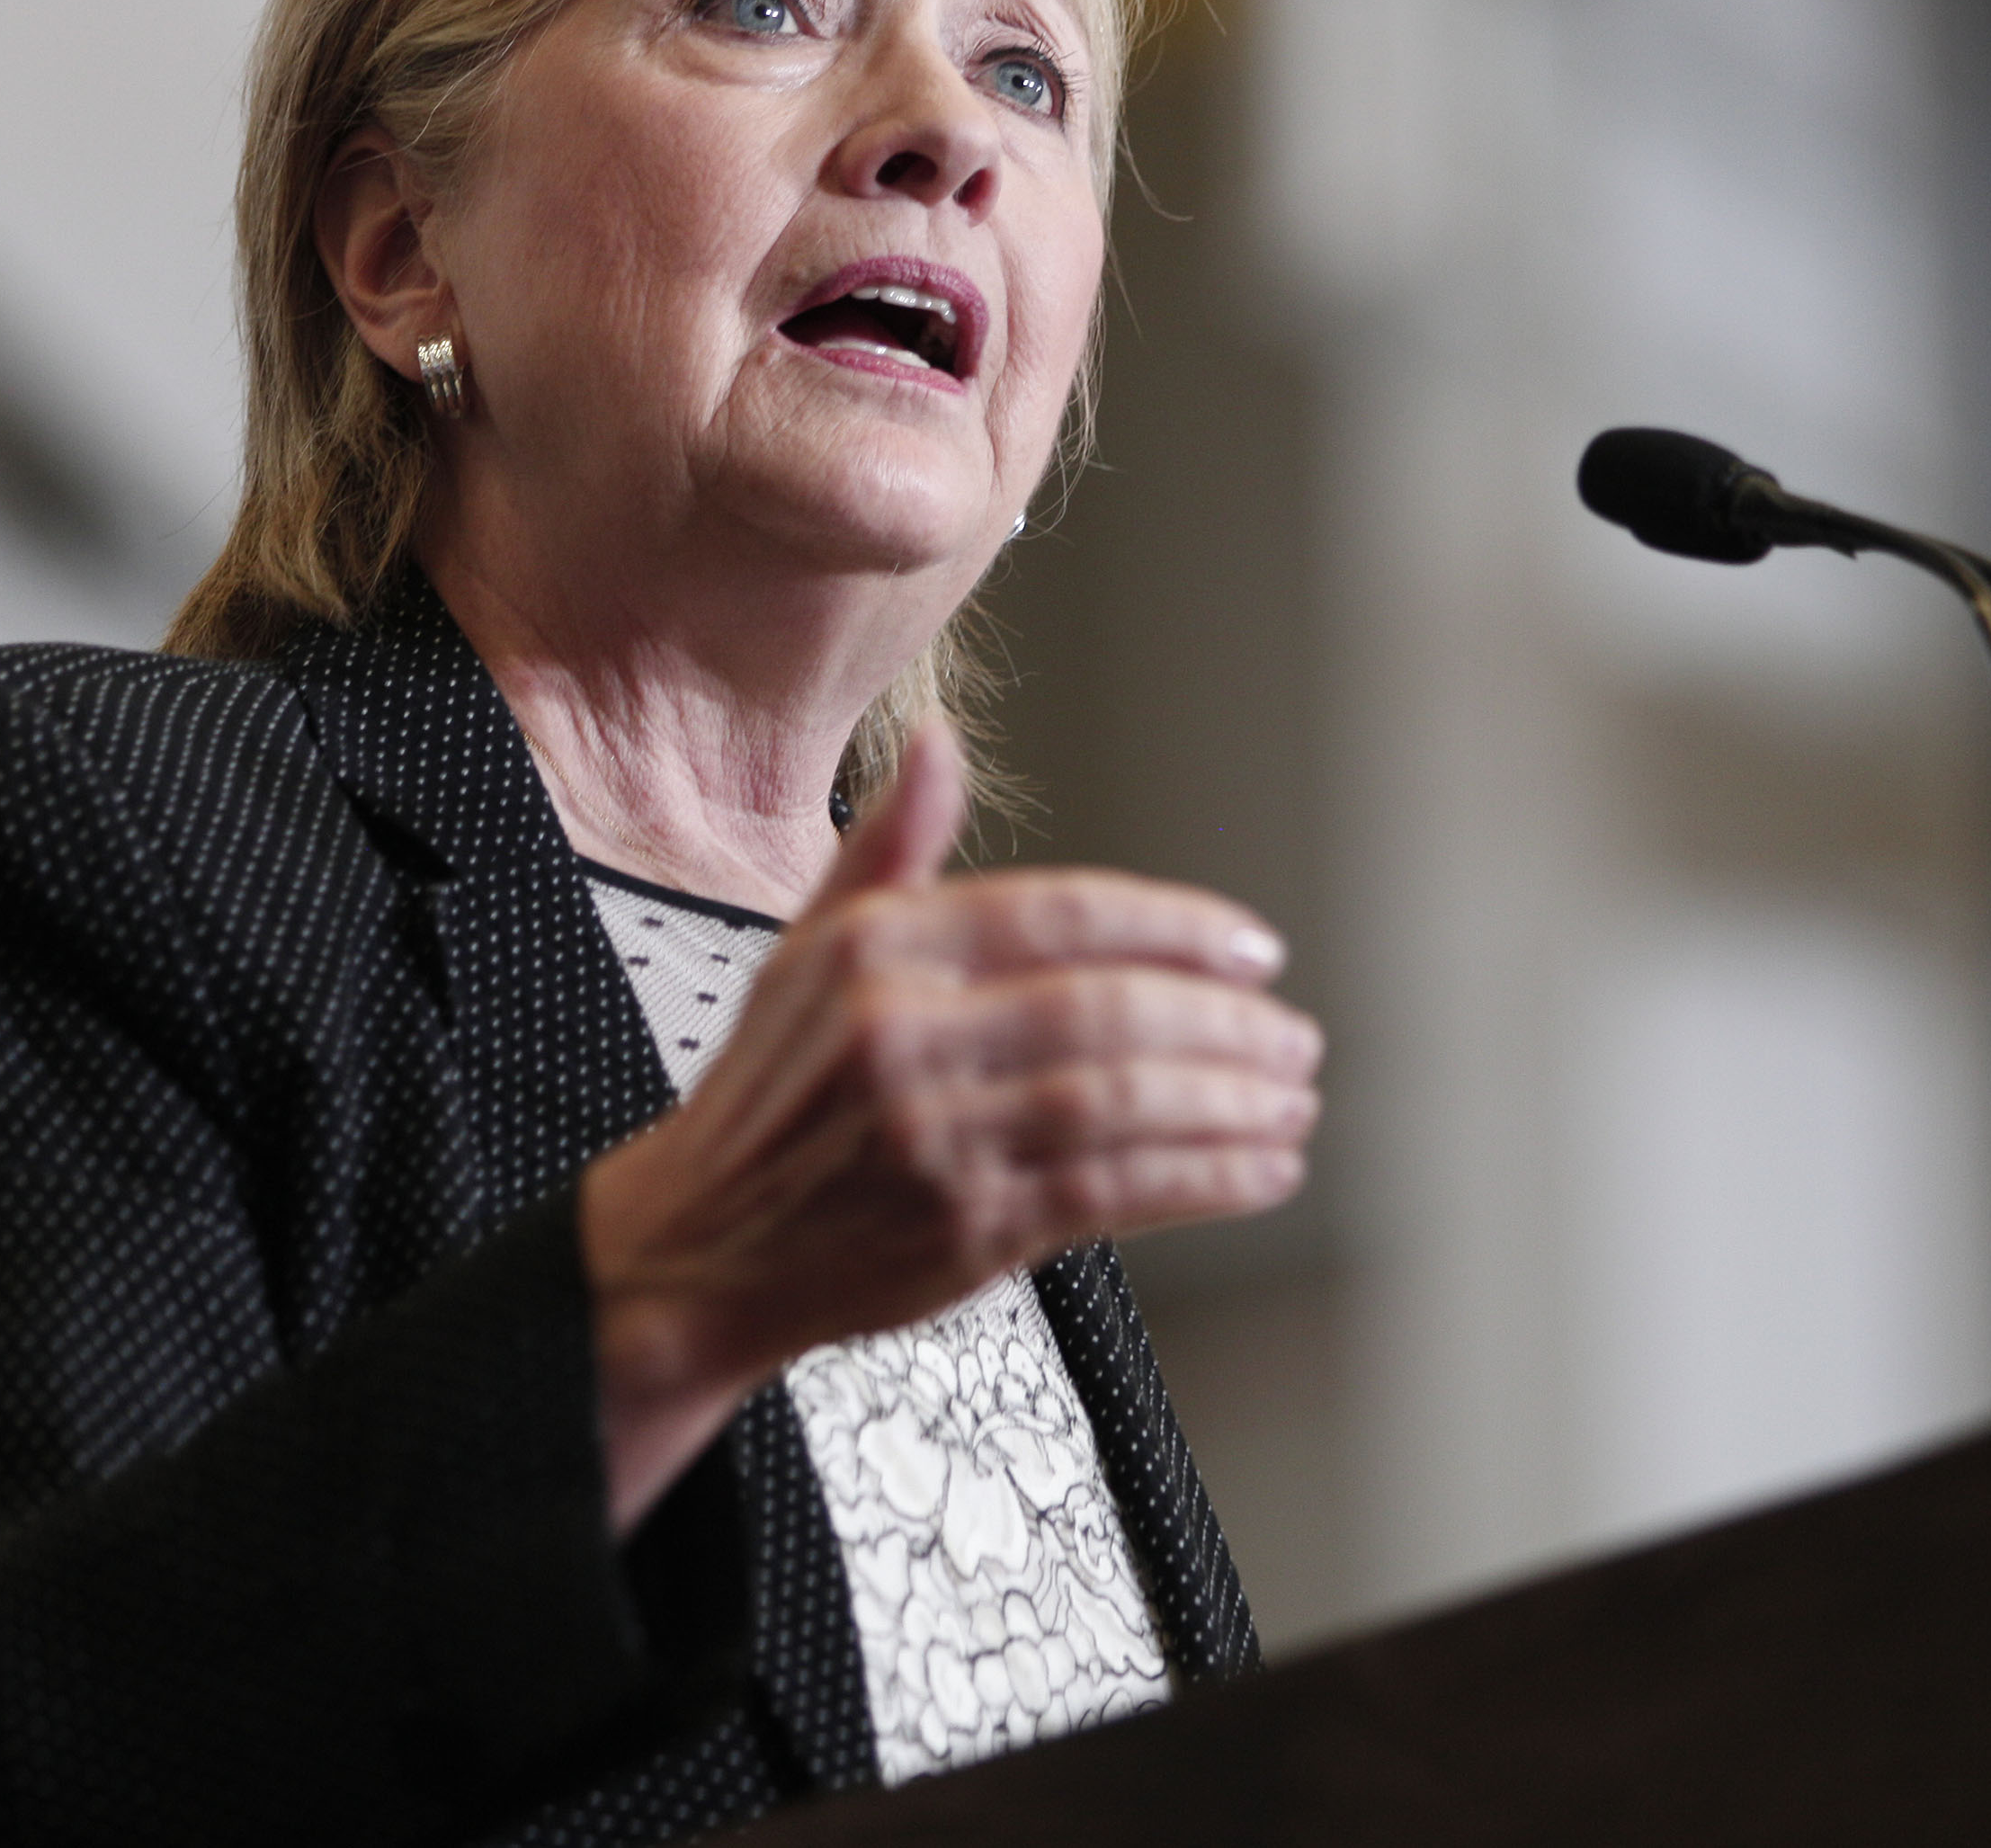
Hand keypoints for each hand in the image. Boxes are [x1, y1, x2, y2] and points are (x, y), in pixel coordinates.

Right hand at [578, 722, 1322, 1532]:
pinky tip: (1257, 1170)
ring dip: (1233, 1103)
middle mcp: (902, 1035)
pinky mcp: (965, 1229)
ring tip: (1290, 1099)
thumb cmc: (769, 1097)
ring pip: (1123, 1103)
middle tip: (1291, 1034)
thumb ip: (890, 847)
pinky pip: (1116, 1194)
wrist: (699, 1247)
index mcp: (875, 951)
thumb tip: (938, 744)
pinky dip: (1206, 1181)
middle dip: (1225, 1024)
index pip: (1059, 915)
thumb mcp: (808, 951)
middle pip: (1107, 1011)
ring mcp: (936, 1136)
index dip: (1176, 927)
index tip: (1251, 950)